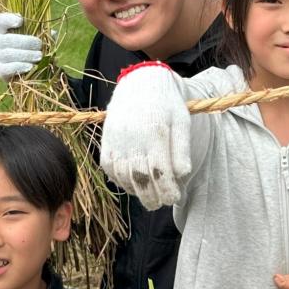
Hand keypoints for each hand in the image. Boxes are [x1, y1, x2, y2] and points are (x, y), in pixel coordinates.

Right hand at [0, 11, 44, 79]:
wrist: (28, 73)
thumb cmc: (34, 51)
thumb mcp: (39, 40)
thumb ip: (44, 35)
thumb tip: (52, 33)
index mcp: (5, 30)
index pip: (0, 21)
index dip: (8, 19)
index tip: (21, 20)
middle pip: (6, 39)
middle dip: (25, 42)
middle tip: (39, 45)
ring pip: (7, 54)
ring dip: (25, 55)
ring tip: (39, 56)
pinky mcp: (1, 71)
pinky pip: (7, 68)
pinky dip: (20, 67)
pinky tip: (30, 67)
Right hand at [98, 63, 191, 210]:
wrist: (141, 84)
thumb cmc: (167, 104)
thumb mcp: (182, 121)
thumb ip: (182, 148)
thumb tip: (183, 174)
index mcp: (155, 133)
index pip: (160, 172)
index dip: (167, 190)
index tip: (175, 198)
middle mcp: (133, 138)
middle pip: (141, 178)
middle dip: (151, 196)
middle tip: (160, 204)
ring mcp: (116, 140)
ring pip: (123, 176)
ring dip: (135, 191)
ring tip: (147, 198)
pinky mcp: (106, 140)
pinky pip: (109, 167)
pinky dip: (119, 180)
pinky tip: (131, 184)